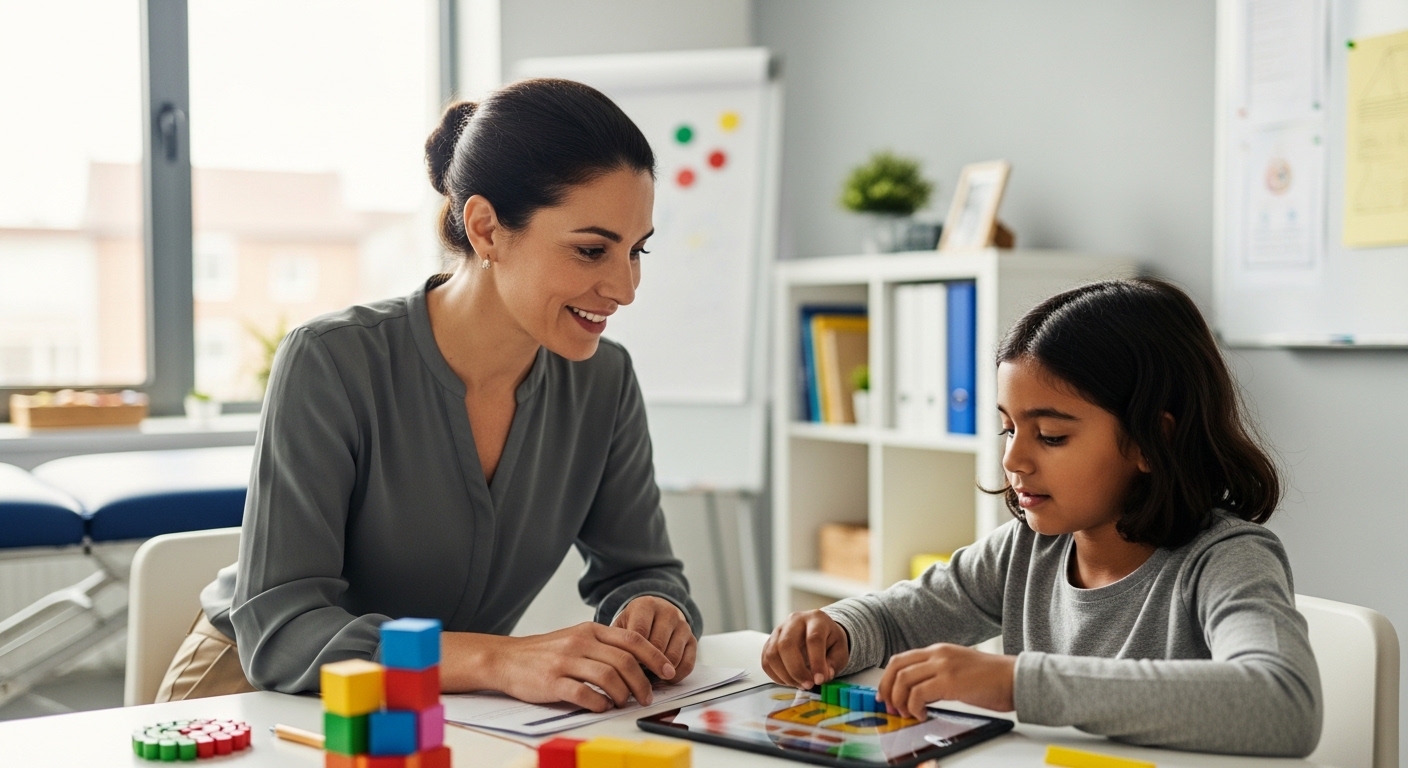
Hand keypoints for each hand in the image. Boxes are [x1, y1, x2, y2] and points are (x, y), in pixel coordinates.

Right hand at [469, 622, 676, 712]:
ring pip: (609, 678)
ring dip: (623, 695)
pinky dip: (599, 703)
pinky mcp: (553, 682)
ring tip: (624, 703)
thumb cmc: (546, 652)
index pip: (633, 640)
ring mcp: (566, 662)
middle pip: (626, 661)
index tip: (668, 671)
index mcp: (590, 630)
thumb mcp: (576, 638)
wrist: (506, 658)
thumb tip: (638, 663)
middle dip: (643, 683)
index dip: (655, 656)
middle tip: (647, 697)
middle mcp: (581, 642)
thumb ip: (604, 646)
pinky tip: (602, 707)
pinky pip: (585, 694)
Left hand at [613, 596, 696, 682]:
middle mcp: (668, 612)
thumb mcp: (621, 625)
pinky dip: (676, 676)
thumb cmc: (633, 624)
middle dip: (645, 664)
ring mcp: (683, 625)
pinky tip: (664, 677)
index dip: (632, 654)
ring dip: (660, 671)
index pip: (639, 633)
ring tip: (647, 675)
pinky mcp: (693, 639)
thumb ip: (618, 641)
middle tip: (635, 672)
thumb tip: (619, 665)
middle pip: (657, 646)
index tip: (625, 664)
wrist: (655, 614)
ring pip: (673, 657)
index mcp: (646, 605)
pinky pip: (687, 664)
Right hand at [761, 609, 848, 688]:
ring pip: (772, 653)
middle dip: (796, 670)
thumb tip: (823, 676)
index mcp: (817, 619)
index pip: (813, 639)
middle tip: (808, 685)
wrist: (818, 630)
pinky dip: (776, 676)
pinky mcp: (770, 641)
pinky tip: (789, 681)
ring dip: (785, 675)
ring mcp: (779, 630)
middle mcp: (795, 620)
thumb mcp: (840, 650)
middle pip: (787, 644)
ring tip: (799, 684)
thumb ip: (834, 663)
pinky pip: (766, 661)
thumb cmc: (830, 640)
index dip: (816, 662)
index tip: (820, 680)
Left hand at [877, 643, 1015, 718]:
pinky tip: (922, 714)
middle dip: (887, 689)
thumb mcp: (957, 669)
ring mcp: (943, 665)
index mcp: (938, 650)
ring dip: (900, 701)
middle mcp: (938, 654)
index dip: (887, 679)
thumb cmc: (991, 679)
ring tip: (908, 714)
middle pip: (897, 667)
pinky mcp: (950, 681)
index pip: (901, 660)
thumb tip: (916, 694)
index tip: (885, 696)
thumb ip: (936, 675)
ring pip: (903, 680)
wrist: (1014, 678)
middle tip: (890, 708)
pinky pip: (918, 694)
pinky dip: (914, 707)